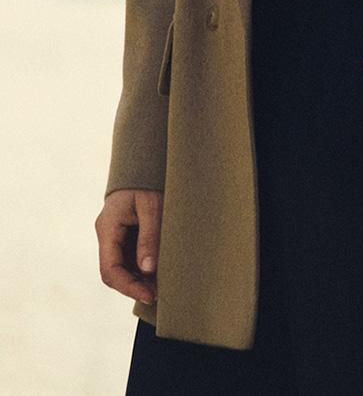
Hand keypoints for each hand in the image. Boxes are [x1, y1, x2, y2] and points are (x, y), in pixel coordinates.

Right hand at [95, 189, 163, 305]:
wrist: (144, 161)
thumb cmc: (147, 181)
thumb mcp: (152, 207)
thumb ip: (149, 238)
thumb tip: (148, 270)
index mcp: (107, 228)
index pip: (110, 269)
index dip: (128, 287)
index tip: (149, 295)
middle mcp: (107, 234)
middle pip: (114, 272)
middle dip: (134, 286)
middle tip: (158, 295)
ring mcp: (115, 235)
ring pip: (122, 267)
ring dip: (139, 279)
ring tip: (161, 287)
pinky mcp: (126, 234)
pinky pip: (130, 258)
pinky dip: (143, 269)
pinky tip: (158, 273)